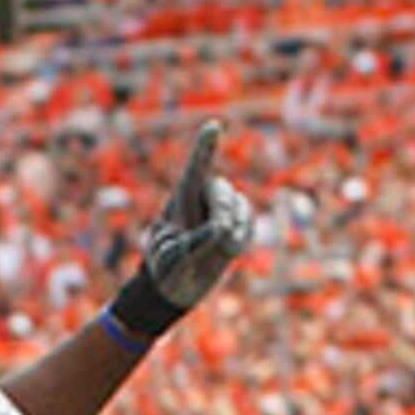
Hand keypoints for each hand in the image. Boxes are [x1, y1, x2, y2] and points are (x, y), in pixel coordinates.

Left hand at [107, 120, 253, 339]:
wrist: (173, 288)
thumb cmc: (165, 269)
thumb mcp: (174, 258)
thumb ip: (198, 241)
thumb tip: (225, 229)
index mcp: (181, 200)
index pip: (195, 168)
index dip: (205, 147)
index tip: (212, 126)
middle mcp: (202, 202)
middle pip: (222, 189)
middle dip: (223, 208)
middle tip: (218, 232)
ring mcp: (220, 215)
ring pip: (240, 206)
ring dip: (235, 226)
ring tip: (219, 247)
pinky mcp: (235, 230)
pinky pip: (249, 224)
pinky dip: (244, 235)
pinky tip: (229, 248)